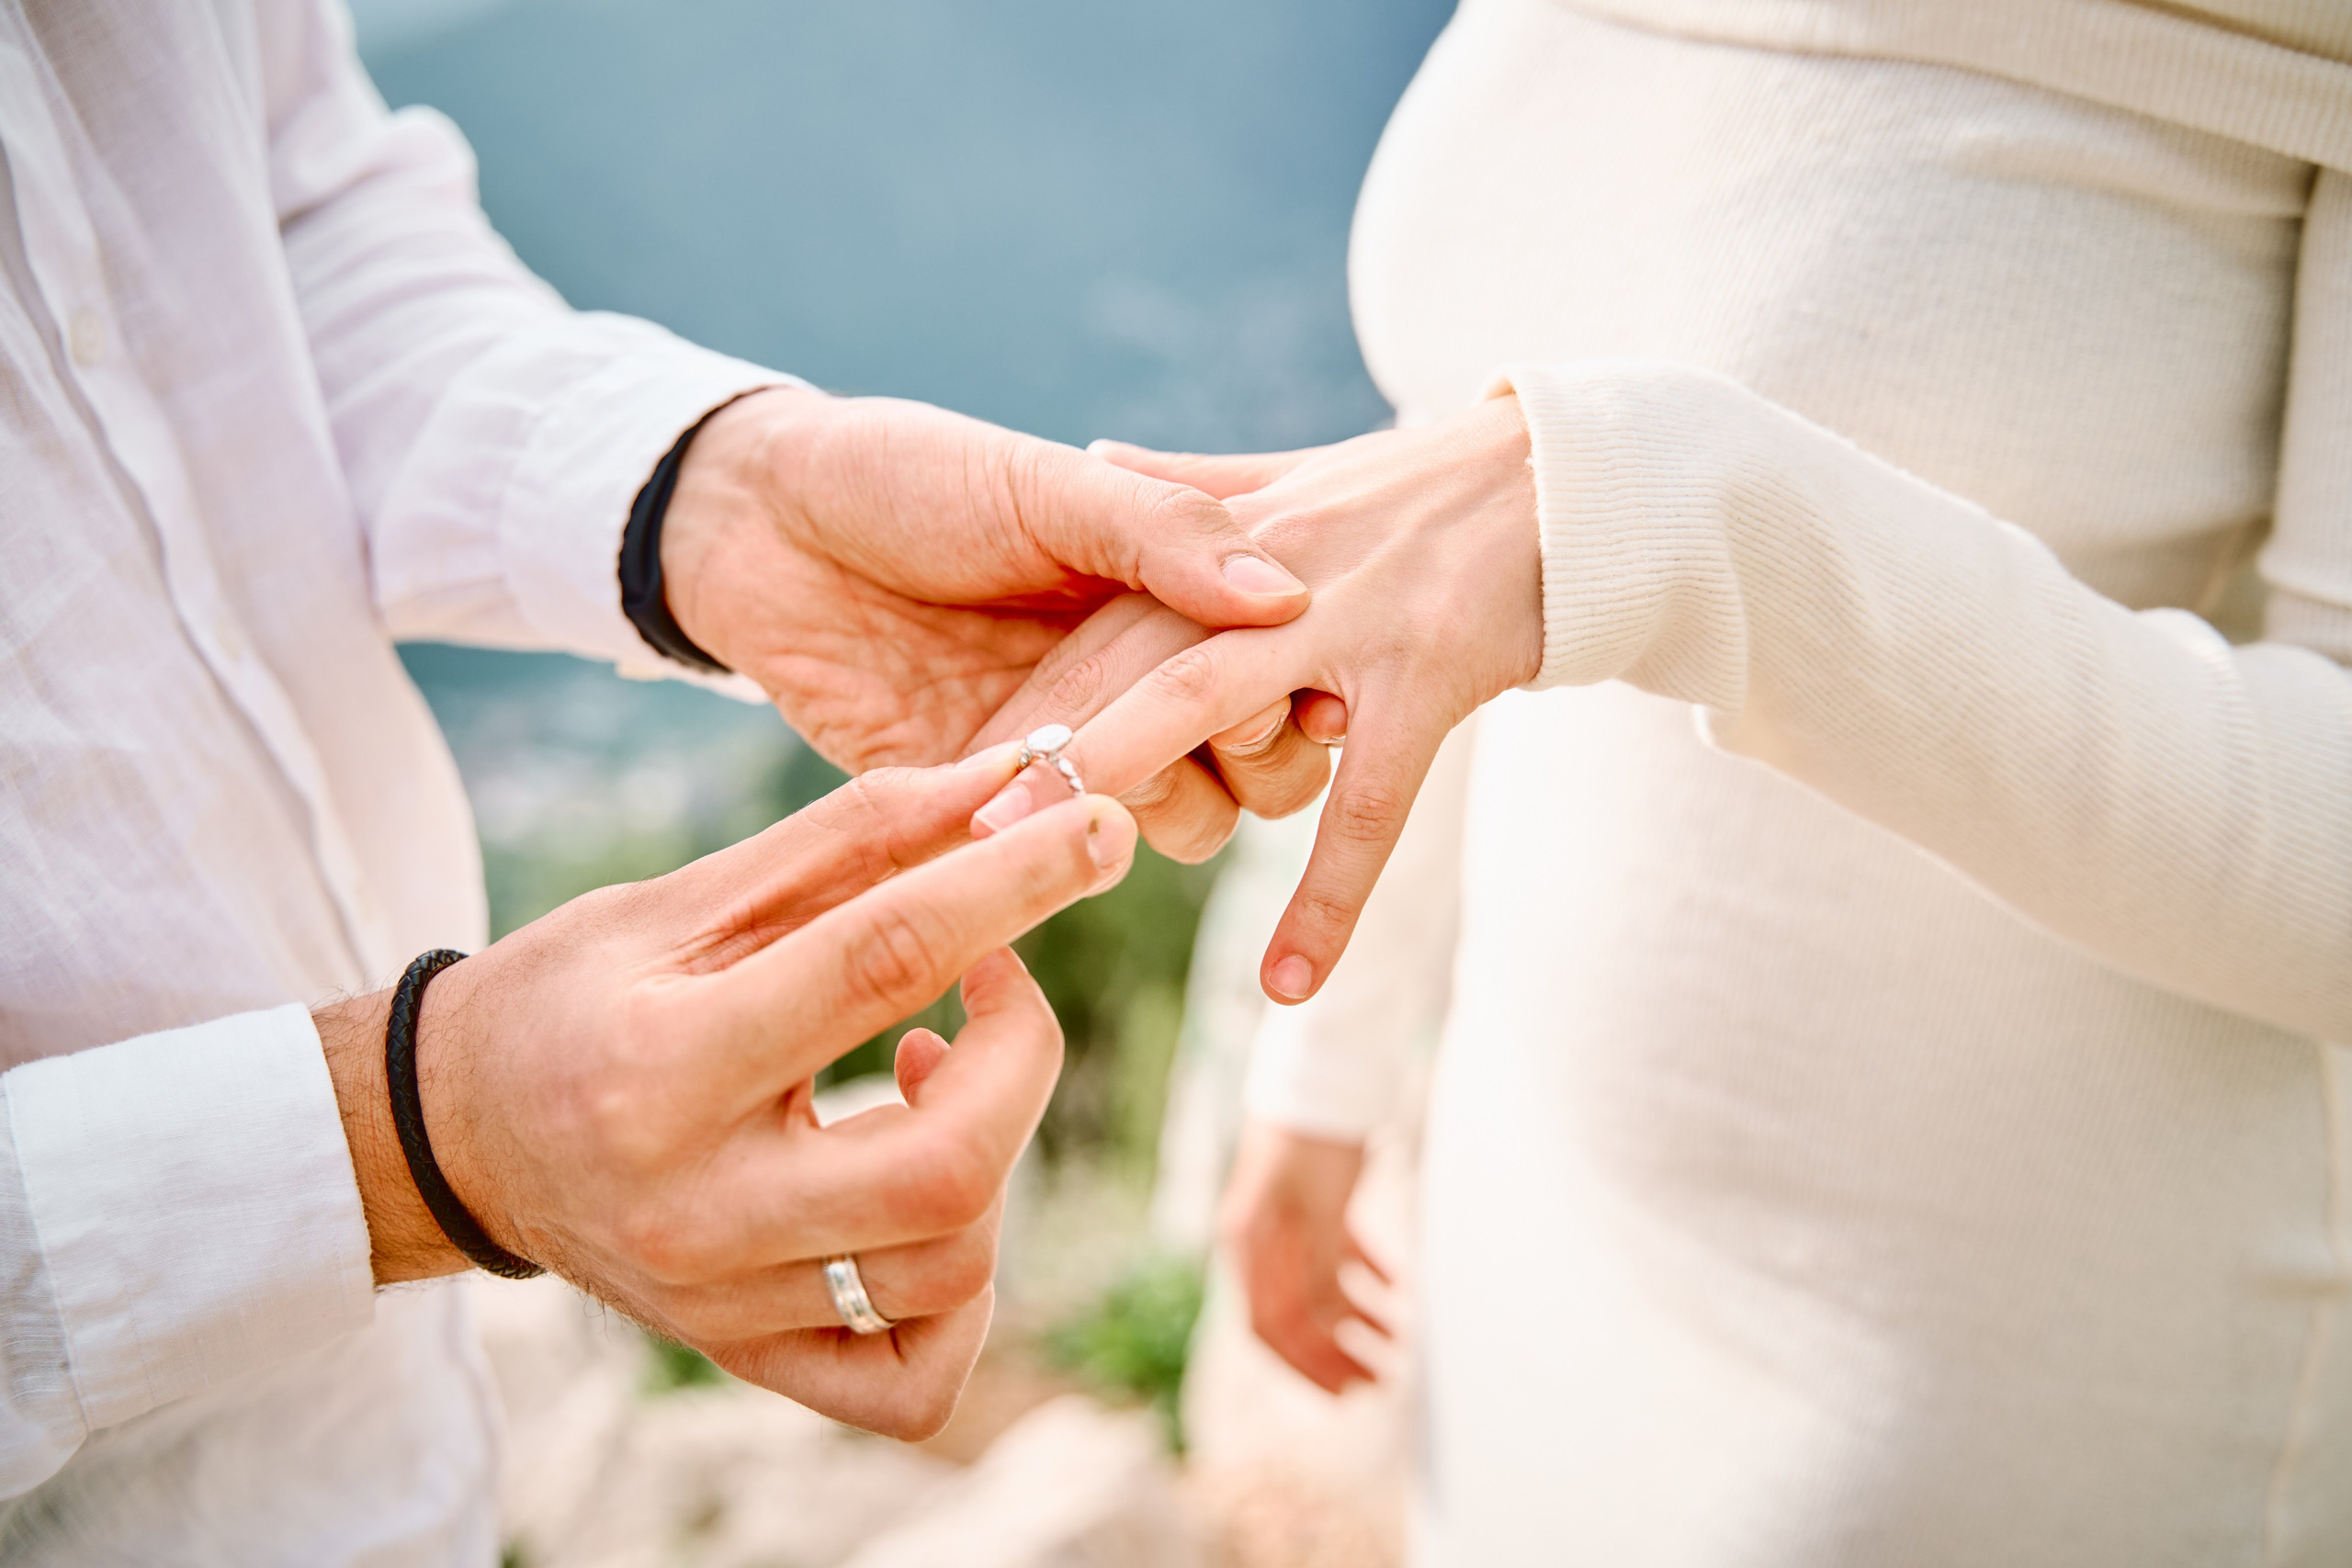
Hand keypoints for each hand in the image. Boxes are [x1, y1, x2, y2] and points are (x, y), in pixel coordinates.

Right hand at [317, 753, 1131, 1439]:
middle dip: (1024, 1053)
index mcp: (663, 1065)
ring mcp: (725, 1301)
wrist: (453, 1136)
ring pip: (949, 1263)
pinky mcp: (747, 1353)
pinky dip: (964, 1291)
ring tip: (932, 1066)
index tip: (1099, 828)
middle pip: (948, 1165)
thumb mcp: (687, 896)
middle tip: (998, 978)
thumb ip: (853, 841)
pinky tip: (931, 1201)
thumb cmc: (574, 994)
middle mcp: (696, 1207)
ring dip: (993, 1148)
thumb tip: (1014, 787)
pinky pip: (912, 1375)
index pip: (883, 962)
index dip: (1014, 883)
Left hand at [658, 387, 1333, 859]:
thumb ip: (1163, 533)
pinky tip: (1025, 818)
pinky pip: (1046, 863)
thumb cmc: (908, 475)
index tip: (1296, 693)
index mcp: (1159, 602)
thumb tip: (1285, 600)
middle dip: (1252, 765)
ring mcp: (1056, 754)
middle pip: (1247, 771)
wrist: (754, 522)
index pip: (1272, 675)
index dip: (1287, 694)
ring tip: (1092, 769)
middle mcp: (1126, 685)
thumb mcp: (1045, 487)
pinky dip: (1051, 855)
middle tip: (1212, 734)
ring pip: (1169, 825)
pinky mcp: (976, 811)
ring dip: (1155, 809)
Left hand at [966, 395, 1540, 999]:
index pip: (1107, 625)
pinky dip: (1326, 895)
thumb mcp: (1295, 473)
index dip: (1034, 699)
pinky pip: (1363, 805)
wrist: (1574, 471)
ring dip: (1140, 788)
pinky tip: (1286, 984)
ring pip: (1212, 712)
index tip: (957, 766)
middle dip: (1045, 741)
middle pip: (1125, 661)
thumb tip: (1104, 450)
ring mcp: (1341, 625)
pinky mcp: (1422, 676)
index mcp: (1227, 542)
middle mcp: (1264, 581)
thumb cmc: (1431, 481)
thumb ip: (1191, 486)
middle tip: (965, 824)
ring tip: (1070, 864)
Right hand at [1219, 1120, 1385, 1392]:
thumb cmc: (1315, 1135)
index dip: (1309, 1366)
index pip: (1270, 1326)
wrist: (1320, 1064)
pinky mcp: (1311, 1200)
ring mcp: (1284, 1219)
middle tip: (1382, 1380)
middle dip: (1337, 1351)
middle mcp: (1259, 1238)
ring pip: (1319, 1286)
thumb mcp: (1321, 1209)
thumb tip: (1329, 1329)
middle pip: (1294, 1314)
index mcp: (1248, 1243)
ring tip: (1400, 1339)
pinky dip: (1365, 1272)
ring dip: (1358, 1316)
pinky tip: (1398, 1288)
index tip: (1349, 1393)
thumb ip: (1320, 1270)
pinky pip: (1335, 1252)